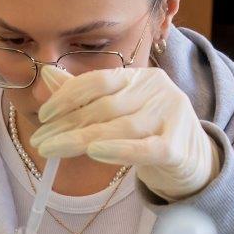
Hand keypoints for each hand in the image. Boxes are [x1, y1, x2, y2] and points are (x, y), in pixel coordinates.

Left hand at [30, 65, 219, 201]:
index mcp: (140, 78)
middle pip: (105, 107)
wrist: (193, 161)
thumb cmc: (149, 133)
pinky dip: (119, 150)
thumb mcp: (118, 111)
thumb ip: (84, 95)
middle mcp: (157, 91)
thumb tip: (46, 73)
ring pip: (120, 128)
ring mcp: (171, 117)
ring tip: (52, 151)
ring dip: (81, 141)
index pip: (99, 80)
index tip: (44, 116)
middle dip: (67, 125)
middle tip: (40, 142)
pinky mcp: (179, 148)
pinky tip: (94, 153)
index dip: (68, 96)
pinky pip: (145, 149)